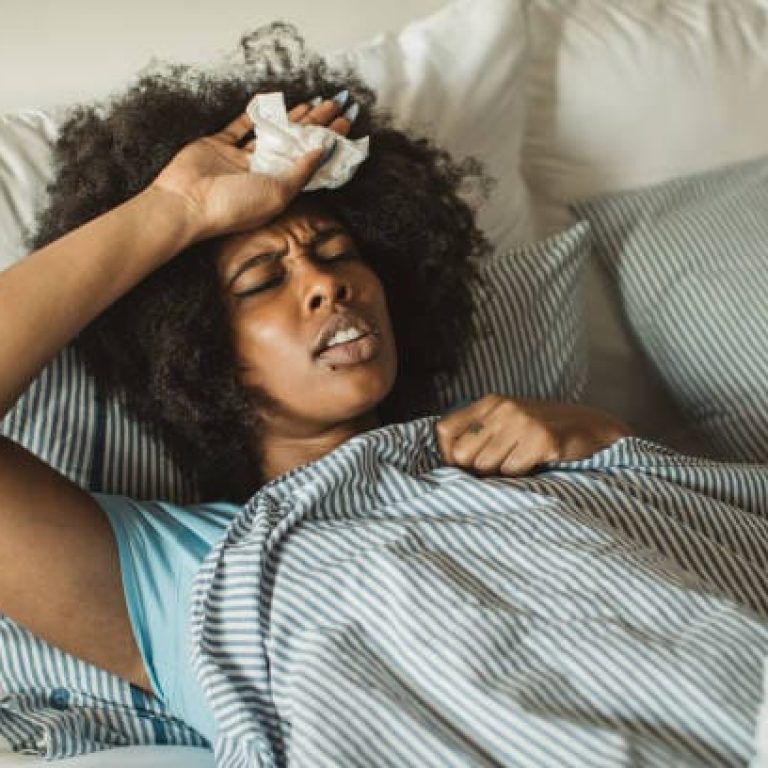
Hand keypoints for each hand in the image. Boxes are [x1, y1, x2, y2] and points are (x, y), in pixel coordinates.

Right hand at [149, 95, 353, 242]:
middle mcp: (262, 173)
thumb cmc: (233, 207)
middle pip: (295, 144)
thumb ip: (302, 171)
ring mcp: (239, 159)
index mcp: (279, 188)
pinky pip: (239, 126)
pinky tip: (271, 101)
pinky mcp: (218, 145)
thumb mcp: (278, 192)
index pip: (310, 161)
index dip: (328, 141)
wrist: (187, 203)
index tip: (345, 123)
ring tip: (312, 101)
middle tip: (335, 103)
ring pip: (271, 133)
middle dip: (316, 124)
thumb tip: (323, 150)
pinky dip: (253, 113)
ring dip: (291, 117)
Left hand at [435, 394, 631, 476]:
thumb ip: (479, 434)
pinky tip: (536, 463)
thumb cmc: (544, 431)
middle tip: (499, 466)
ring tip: (521, 461)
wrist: (592, 428)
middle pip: (462, 453)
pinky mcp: (541, 438)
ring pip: (485, 466)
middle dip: (476, 469)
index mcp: (489, 403)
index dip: (447, 454)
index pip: (443, 430)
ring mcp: (522, 421)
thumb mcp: (507, 423)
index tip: (463, 467)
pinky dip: (521, 475)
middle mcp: (502, 408)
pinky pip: (512, 470)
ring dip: (501, 473)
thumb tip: (449, 462)